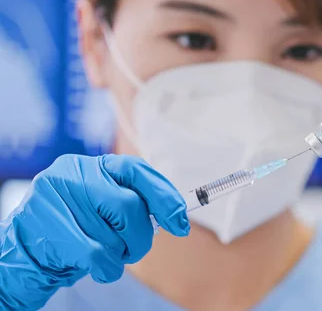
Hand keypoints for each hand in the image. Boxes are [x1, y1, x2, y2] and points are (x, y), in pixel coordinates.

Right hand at [0, 154, 189, 309]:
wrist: (29, 247)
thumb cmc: (78, 224)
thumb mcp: (103, 200)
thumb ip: (134, 199)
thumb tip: (177, 216)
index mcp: (93, 165)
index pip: (137, 170)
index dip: (164, 196)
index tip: (180, 221)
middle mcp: (74, 176)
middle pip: (130, 206)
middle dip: (142, 234)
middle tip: (137, 246)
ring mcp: (59, 202)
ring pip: (115, 235)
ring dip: (121, 253)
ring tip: (107, 252)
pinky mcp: (51, 231)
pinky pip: (100, 256)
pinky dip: (110, 268)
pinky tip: (102, 266)